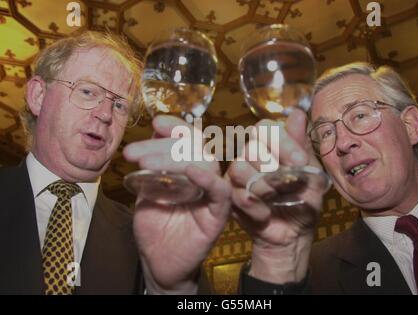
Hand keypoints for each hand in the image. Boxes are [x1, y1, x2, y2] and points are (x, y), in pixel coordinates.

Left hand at [124, 115, 230, 293]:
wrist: (157, 262)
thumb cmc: (154, 226)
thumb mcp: (146, 189)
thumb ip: (152, 166)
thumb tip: (150, 136)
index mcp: (188, 167)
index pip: (188, 139)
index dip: (176, 127)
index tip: (156, 122)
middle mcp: (202, 176)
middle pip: (195, 147)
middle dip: (164, 144)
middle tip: (134, 153)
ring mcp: (211, 194)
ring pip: (206, 164)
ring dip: (177, 158)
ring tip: (146, 163)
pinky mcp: (218, 215)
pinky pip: (220, 193)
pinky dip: (209, 179)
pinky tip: (192, 171)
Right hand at [226, 109, 323, 283]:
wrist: (294, 233)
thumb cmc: (304, 200)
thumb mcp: (311, 172)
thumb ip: (301, 145)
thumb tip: (298, 113)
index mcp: (271, 146)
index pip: (265, 128)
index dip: (281, 142)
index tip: (299, 162)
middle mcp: (251, 155)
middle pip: (251, 146)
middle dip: (273, 167)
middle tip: (289, 184)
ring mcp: (238, 176)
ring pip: (238, 168)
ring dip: (262, 185)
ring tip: (276, 198)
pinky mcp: (230, 196)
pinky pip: (236, 194)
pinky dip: (256, 206)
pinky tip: (267, 213)